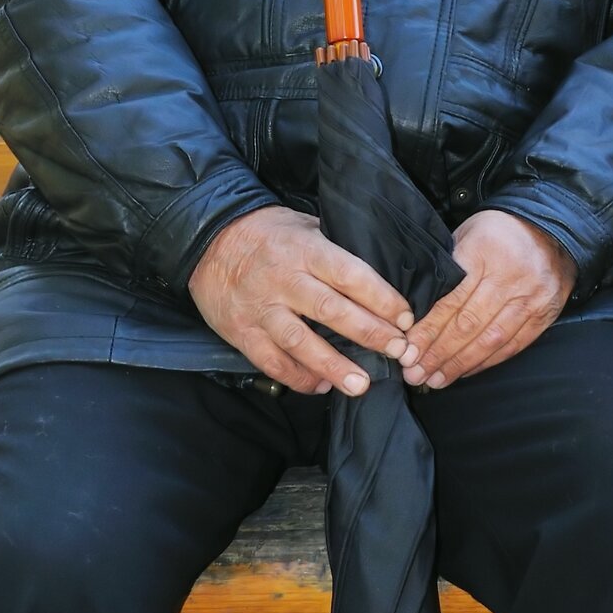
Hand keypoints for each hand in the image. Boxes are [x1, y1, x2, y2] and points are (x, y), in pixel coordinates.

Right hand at [189, 205, 416, 396]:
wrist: (207, 238)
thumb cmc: (267, 231)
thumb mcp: (304, 226)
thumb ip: (335, 249)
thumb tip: (378, 273)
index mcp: (306, 250)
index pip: (350, 275)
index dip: (381, 298)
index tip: (405, 318)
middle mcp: (285, 280)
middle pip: (331, 310)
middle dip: (368, 333)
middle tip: (396, 351)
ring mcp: (261, 309)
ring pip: (300, 342)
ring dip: (334, 366)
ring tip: (361, 385)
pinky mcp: (242, 332)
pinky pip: (272, 361)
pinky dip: (297, 377)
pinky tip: (320, 386)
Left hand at [402, 210, 575, 387]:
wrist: (551, 230)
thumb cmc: (500, 233)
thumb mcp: (468, 235)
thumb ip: (447, 269)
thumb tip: (415, 311)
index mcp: (484, 253)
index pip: (451, 300)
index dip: (428, 330)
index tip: (408, 351)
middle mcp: (510, 278)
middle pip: (468, 324)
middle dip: (438, 353)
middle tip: (415, 373)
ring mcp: (530, 298)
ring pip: (490, 340)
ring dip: (459, 363)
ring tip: (435, 379)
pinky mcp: (544, 315)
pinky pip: (512, 345)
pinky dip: (487, 362)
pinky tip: (465, 371)